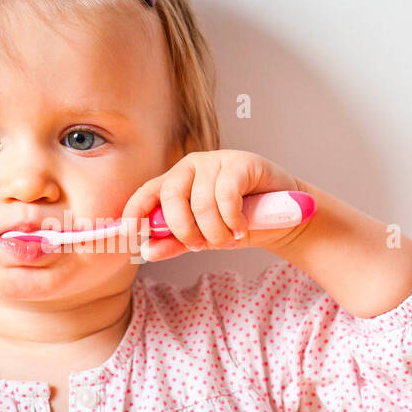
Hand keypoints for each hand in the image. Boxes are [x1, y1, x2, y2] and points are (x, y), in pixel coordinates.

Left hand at [120, 150, 308, 261]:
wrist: (283, 217)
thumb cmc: (239, 223)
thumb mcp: (202, 236)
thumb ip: (174, 242)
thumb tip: (146, 250)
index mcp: (175, 181)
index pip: (146, 193)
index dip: (133, 213)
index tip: (129, 235)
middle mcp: (191, 166)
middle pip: (171, 199)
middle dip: (185, 231)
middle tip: (202, 245)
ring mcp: (215, 161)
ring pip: (201, 204)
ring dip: (216, 231)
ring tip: (230, 236)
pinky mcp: (240, 162)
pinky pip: (225, 196)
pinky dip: (232, 219)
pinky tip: (241, 226)